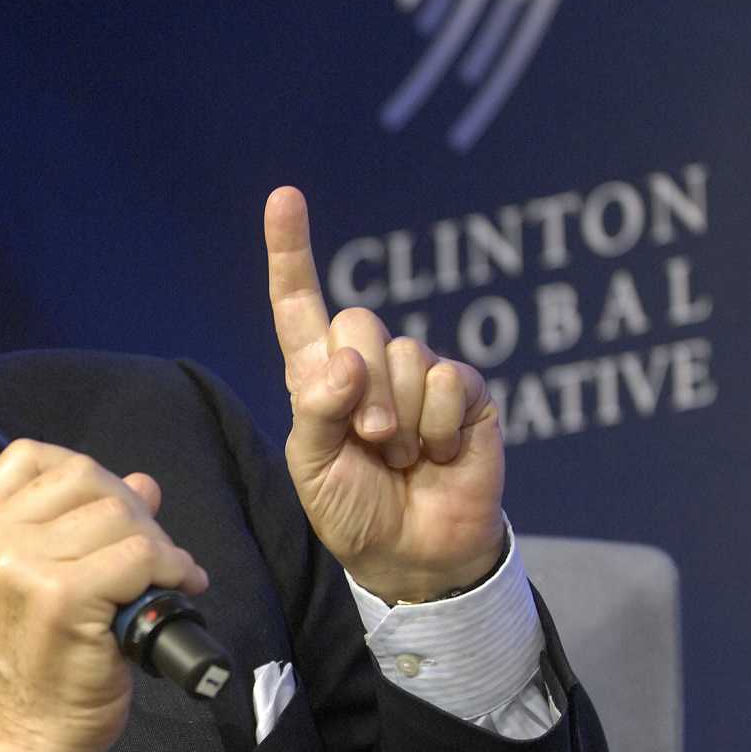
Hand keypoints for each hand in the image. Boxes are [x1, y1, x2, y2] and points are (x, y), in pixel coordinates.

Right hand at [0, 439, 206, 751]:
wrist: (31, 728)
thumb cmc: (38, 655)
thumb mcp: (41, 575)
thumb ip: (79, 522)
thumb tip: (143, 483)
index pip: (32, 457)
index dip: (85, 477)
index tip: (108, 514)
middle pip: (82, 476)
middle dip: (129, 509)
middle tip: (147, 551)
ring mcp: (19, 566)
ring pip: (117, 512)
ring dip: (155, 542)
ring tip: (161, 575)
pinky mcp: (62, 595)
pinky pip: (140, 554)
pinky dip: (171, 567)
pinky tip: (177, 587)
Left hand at [265, 186, 504, 604]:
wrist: (413, 554)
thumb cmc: (353, 509)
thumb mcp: (314, 467)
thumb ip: (319, 411)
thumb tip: (346, 360)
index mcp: (318, 376)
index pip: (299, 304)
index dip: (290, 250)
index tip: (283, 196)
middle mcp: (368, 364)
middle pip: (358, 322)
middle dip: (360, 389)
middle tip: (369, 441)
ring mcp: (419, 374)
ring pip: (405, 354)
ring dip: (401, 418)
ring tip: (402, 458)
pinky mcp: (467, 393)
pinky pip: (449, 381)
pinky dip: (439, 426)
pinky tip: (439, 455)